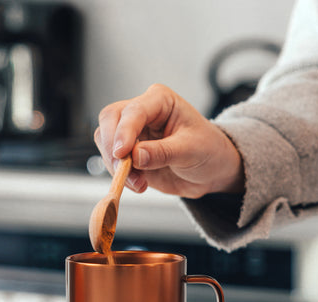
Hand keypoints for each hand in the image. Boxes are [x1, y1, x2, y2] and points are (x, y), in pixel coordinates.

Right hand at [94, 84, 243, 198]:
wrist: (211, 171)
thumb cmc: (208, 150)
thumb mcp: (191, 150)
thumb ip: (163, 152)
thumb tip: (135, 156)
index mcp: (160, 101)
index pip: (133, 111)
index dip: (124, 131)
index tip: (122, 153)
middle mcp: (142, 112)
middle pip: (110, 120)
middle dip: (112, 147)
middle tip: (124, 171)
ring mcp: (133, 133)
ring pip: (106, 141)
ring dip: (116, 166)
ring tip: (139, 184)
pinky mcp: (129, 154)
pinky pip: (113, 162)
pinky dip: (120, 176)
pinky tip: (139, 185)